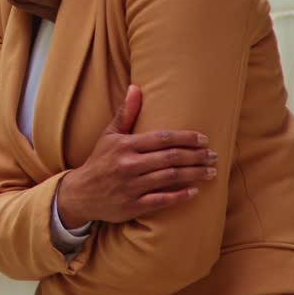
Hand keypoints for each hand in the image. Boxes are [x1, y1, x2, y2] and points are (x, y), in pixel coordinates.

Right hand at [56, 85, 216, 228]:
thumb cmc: (99, 161)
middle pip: (171, 158)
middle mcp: (129, 165)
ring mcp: (131, 186)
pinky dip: (179, 196)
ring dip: (194, 174)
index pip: (162, 138)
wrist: (79, 194)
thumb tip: (136, 88)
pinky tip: (195, 192)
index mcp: (125, 145)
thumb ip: (125, 113)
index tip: (204, 139)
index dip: (186, 138)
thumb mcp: (109, 136)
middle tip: (214, 156)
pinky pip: (161, 201)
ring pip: (169, 178)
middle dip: (196, 156)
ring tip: (210, 172)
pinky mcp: (132, 206)